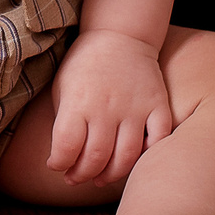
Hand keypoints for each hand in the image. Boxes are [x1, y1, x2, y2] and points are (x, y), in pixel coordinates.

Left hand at [47, 29, 174, 185]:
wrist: (119, 35)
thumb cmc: (84, 65)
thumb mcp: (63, 87)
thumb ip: (64, 121)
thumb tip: (63, 156)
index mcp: (78, 101)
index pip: (67, 146)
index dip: (59, 164)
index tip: (56, 166)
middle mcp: (107, 107)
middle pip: (96, 157)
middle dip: (82, 175)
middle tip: (75, 178)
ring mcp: (135, 107)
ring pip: (126, 156)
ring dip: (111, 175)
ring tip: (99, 178)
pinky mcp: (157, 105)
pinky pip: (159, 140)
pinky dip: (148, 156)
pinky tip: (133, 160)